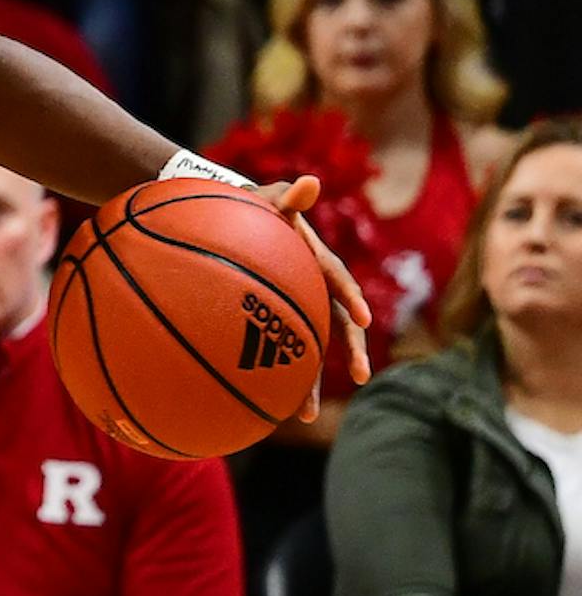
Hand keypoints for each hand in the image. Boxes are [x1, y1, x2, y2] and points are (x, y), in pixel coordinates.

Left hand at [261, 174, 371, 420]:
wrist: (232, 222)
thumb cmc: (252, 208)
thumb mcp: (268, 198)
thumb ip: (287, 196)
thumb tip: (309, 181)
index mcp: (316, 260)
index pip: (339, 279)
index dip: (351, 296)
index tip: (362, 315)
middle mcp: (314, 289)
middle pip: (339, 323)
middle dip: (353, 349)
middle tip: (362, 375)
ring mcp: (297, 309)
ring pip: (312, 349)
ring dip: (312, 382)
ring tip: (306, 414)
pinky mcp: (277, 323)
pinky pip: (281, 353)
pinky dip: (279, 379)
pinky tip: (268, 407)